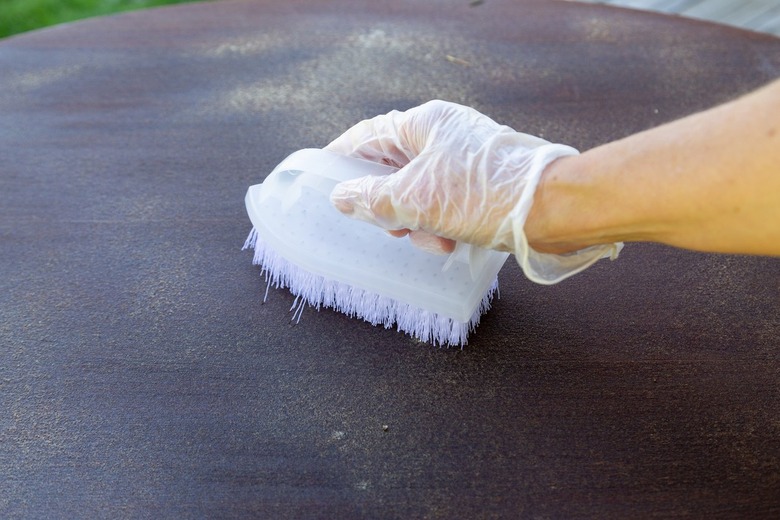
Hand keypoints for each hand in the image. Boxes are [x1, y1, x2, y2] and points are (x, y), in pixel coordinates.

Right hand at [326, 100, 619, 283]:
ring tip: (433, 240)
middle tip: (390, 228)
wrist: (551, 209)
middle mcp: (444, 135)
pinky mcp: (482, 182)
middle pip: (393, 170)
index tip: (325, 181)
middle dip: (388, 206)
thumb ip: (371, 198)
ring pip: (419, 192)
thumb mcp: (415, 199)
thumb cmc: (485, 195)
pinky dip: (441, 223)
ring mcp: (464, 158)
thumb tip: (342, 198)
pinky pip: (445, 203)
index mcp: (424, 124)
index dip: (341, 160)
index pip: (367, 137)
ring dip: (417, 221)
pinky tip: (451, 241)